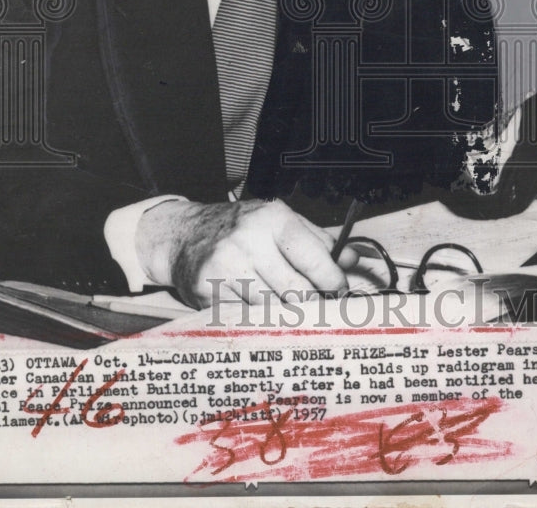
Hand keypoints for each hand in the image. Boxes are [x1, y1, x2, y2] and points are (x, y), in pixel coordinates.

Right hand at [136, 198, 357, 307]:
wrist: (185, 235)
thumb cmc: (241, 229)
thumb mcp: (280, 222)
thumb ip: (317, 241)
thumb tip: (352, 259)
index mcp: (273, 218)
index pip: (314, 258)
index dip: (333, 281)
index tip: (339, 292)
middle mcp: (249, 240)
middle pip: (297, 291)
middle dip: (310, 303)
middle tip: (314, 305)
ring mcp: (226, 266)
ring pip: (273, 309)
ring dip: (282, 313)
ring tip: (281, 304)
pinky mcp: (208, 291)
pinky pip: (246, 318)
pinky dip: (255, 318)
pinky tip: (252, 305)